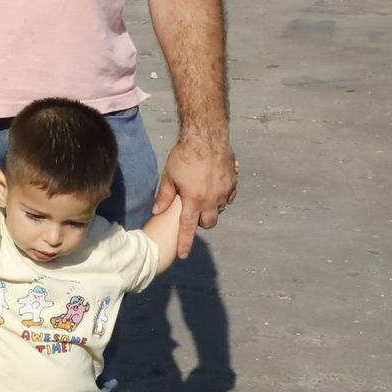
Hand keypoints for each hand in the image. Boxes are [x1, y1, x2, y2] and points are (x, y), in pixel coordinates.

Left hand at [153, 133, 238, 259]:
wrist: (207, 136)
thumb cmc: (184, 155)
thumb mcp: (169, 175)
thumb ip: (165, 196)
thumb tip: (157, 211)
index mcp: (194, 200)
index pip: (188, 227)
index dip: (185, 242)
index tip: (183, 255)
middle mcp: (212, 199)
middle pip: (208, 222)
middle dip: (200, 222)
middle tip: (191, 212)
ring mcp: (226, 191)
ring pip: (219, 210)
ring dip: (211, 209)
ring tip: (201, 196)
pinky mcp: (234, 182)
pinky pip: (229, 198)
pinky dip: (221, 198)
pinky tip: (213, 189)